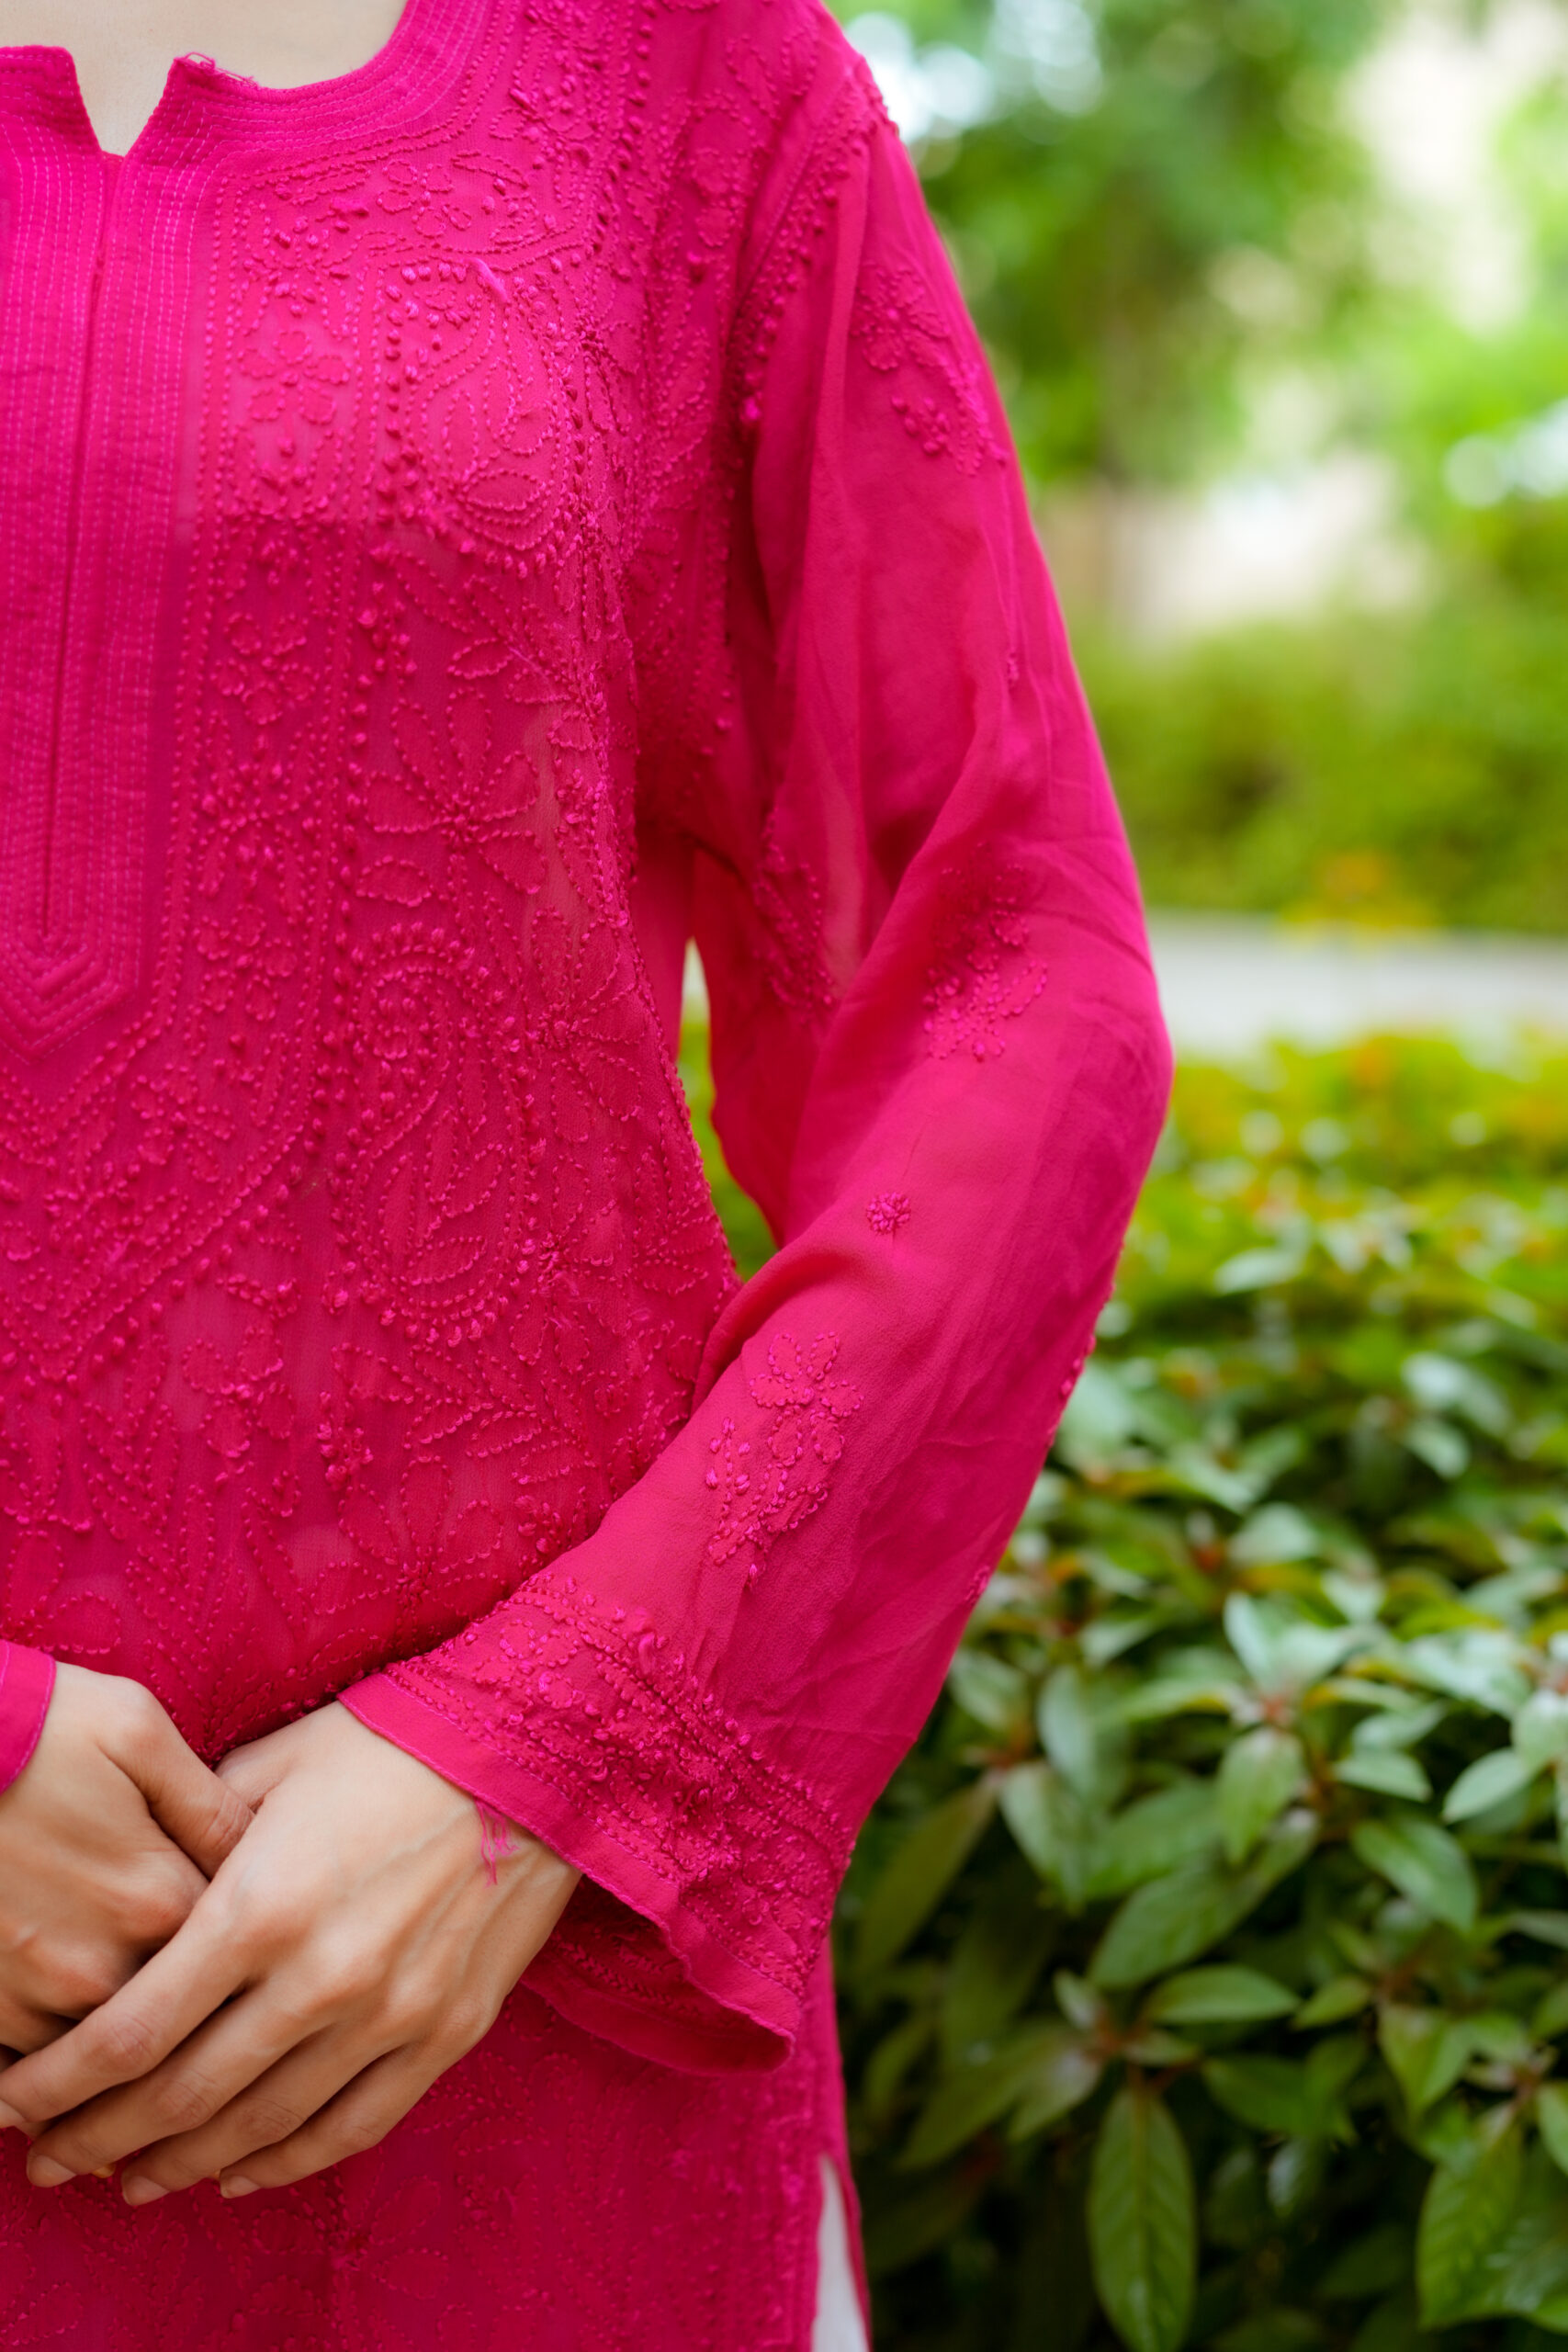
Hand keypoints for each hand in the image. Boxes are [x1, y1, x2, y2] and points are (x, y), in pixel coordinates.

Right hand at [0, 1662, 250, 2062]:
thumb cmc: (34, 1726)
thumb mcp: (135, 1733)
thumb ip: (207, 1804)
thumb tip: (267, 1849)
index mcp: (158, 1895)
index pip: (240, 1955)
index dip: (257, 1952)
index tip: (272, 1952)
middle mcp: (102, 1965)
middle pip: (179, 2022)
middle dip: (207, 2025)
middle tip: (231, 2028)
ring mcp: (34, 1998)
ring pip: (108, 2060)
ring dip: (135, 2061)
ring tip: (162, 2061)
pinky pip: (32, 2068)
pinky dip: (61, 2069)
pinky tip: (79, 2068)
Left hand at [0, 1703, 578, 2202]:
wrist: (533, 1754)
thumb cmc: (392, 1743)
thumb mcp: (272, 1767)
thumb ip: (196, 1838)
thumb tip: (140, 1893)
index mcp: (260, 1907)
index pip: (130, 2032)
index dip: (58, 2084)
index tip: (15, 2103)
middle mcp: (320, 1979)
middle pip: (181, 2097)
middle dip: (99, 2138)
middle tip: (53, 2159)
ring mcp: (389, 2017)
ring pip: (261, 2129)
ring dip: (182, 2164)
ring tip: (130, 2178)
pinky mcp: (445, 2034)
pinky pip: (351, 2127)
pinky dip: (285, 2163)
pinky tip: (239, 2172)